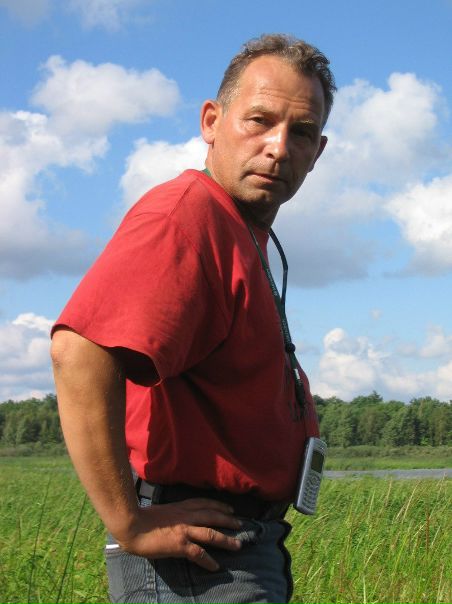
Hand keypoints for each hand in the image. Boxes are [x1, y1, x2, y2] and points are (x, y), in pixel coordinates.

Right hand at [115, 497, 242, 570]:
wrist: (132, 524)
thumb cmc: (142, 518)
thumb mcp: (162, 510)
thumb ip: (173, 513)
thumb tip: (178, 518)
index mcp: (181, 506)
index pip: (205, 503)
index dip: (219, 505)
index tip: (229, 508)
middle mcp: (186, 516)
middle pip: (213, 516)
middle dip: (228, 519)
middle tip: (240, 524)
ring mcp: (184, 530)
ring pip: (211, 533)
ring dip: (226, 540)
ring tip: (238, 545)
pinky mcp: (179, 544)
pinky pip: (199, 553)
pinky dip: (209, 560)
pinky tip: (215, 566)